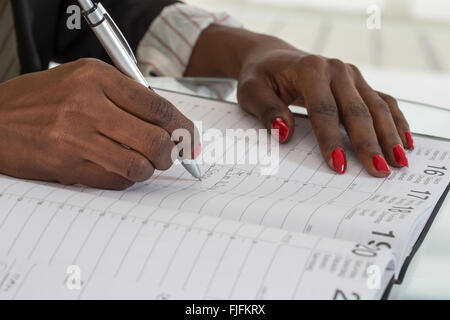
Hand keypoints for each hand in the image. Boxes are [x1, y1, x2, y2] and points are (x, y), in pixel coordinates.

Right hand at [0, 59, 196, 188]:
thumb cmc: (42, 99)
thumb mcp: (83, 80)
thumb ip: (125, 96)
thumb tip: (168, 122)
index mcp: (96, 77)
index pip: (158, 106)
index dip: (183, 126)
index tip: (190, 137)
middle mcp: (87, 105)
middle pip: (155, 138)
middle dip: (172, 153)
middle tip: (170, 155)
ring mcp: (76, 137)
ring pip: (139, 165)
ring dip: (150, 169)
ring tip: (144, 163)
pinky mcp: (68, 166)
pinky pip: (115, 180)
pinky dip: (126, 179)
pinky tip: (119, 169)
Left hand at [187, 26, 413, 176]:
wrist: (272, 59)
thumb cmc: (260, 78)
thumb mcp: (252, 92)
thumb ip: (268, 111)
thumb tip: (284, 134)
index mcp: (310, 69)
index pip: (323, 110)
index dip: (331, 139)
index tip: (338, 165)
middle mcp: (335, 69)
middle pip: (356, 110)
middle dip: (368, 143)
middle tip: (378, 171)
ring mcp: (351, 75)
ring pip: (376, 106)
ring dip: (389, 135)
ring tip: (398, 162)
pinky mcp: (358, 83)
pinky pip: (383, 101)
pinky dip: (396, 121)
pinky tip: (405, 141)